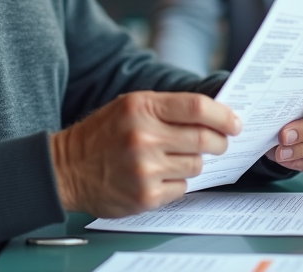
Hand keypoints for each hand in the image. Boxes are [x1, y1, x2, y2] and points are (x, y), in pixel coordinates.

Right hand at [49, 91, 241, 217]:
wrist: (67, 169)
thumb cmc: (103, 134)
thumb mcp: (130, 107)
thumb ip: (167, 108)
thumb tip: (212, 114)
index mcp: (142, 107)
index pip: (197, 108)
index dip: (223, 115)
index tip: (235, 123)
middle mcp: (144, 136)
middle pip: (204, 139)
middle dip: (219, 142)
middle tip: (220, 143)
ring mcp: (145, 168)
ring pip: (196, 165)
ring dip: (194, 162)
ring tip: (175, 159)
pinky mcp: (146, 194)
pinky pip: (182, 188)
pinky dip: (178, 182)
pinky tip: (161, 175)